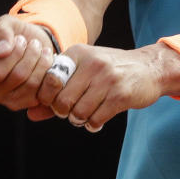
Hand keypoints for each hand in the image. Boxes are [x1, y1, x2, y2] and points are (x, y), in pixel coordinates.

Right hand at [0, 14, 56, 112]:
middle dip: (15, 52)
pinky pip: (35, 87)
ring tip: (36, 46)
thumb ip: (1, 32)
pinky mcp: (21, 103)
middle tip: (23, 40)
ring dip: (33, 57)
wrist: (38, 47)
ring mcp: (1, 98)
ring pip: (19, 79)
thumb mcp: (7, 25)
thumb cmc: (15, 36)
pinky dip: (43, 68)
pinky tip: (44, 58)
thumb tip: (1, 50)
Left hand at [30, 43, 179, 132]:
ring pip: (78, 112)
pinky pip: (95, 119)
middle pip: (61, 101)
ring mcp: (107, 78)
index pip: (49, 81)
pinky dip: (93, 124)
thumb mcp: (83, 72)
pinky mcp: (120, 95)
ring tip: (86, 114)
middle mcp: (91, 63)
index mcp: (78, 54)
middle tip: (72, 111)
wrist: (149, 68)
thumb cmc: (110, 71)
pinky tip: (98, 118)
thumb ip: (55, 92)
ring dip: (79, 120)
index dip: (48, 98)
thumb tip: (30, 114)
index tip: (57, 101)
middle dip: (64, 112)